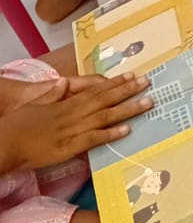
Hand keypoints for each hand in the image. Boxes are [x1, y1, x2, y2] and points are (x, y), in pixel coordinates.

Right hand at [0, 74, 152, 169]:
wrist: (8, 142)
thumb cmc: (19, 125)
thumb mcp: (37, 105)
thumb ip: (53, 94)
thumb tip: (63, 81)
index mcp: (66, 103)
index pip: (95, 90)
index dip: (115, 83)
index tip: (132, 76)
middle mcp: (73, 113)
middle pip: (105, 100)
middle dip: (127, 91)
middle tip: (148, 82)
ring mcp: (73, 129)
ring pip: (105, 117)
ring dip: (127, 109)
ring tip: (147, 102)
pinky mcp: (70, 146)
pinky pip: (94, 139)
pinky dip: (111, 134)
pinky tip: (127, 130)